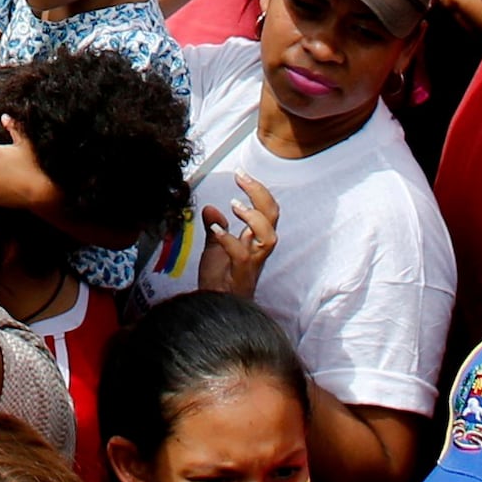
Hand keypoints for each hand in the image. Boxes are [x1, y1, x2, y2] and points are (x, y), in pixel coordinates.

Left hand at [198, 173, 279, 294]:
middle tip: (241, 177)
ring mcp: (252, 262)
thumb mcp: (215, 249)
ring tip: (235, 205)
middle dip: (259, 193)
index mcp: (254, 240)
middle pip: (272, 217)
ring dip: (253, 218)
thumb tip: (210, 208)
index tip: (241, 174)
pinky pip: (241, 255)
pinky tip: (215, 230)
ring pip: (268, 237)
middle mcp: (258, 249)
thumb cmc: (219, 282)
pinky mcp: (241, 275)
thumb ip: (215, 229)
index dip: (258, 190)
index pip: (267, 210)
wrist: (215, 308)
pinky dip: (228, 240)